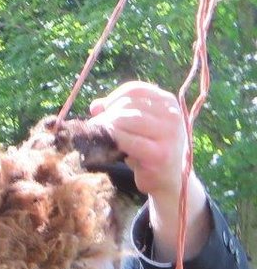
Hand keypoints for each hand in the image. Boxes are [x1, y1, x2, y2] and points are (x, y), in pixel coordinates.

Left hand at [87, 82, 184, 199]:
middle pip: (127, 104)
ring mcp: (168, 134)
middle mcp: (172, 115)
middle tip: (96, 128)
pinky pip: (127, 141)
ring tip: (101, 136)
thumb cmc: (148, 148)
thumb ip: (118, 111)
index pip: (134, 89)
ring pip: (126, 119)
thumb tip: (95, 106)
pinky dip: (113, 141)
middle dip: (106, 115)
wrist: (168, 179)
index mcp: (168, 102)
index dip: (113, 98)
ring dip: (107, 127)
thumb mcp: (137, 125)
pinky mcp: (159, 154)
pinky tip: (109, 147)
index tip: (104, 111)